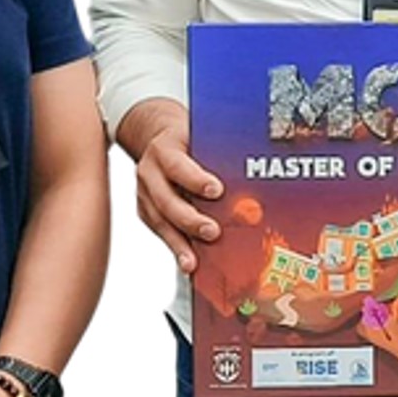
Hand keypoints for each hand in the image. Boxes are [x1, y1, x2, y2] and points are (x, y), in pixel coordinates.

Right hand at [120, 100, 222, 271]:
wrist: (157, 136)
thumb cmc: (186, 139)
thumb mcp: (199, 135)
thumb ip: (217, 154)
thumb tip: (252, 176)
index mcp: (164, 149)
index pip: (178, 165)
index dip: (195, 180)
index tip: (217, 190)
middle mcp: (149, 172)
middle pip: (166, 200)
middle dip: (190, 220)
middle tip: (212, 232)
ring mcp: (144, 193)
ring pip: (160, 221)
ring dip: (178, 243)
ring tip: (192, 261)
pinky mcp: (145, 210)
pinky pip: (160, 230)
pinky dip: (175, 246)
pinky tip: (187, 261)